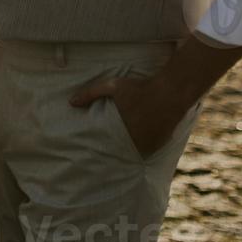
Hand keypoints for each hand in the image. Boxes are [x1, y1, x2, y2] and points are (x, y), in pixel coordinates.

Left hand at [69, 72, 186, 159]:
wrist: (171, 92)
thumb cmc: (140, 88)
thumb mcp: (113, 86)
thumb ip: (90, 93)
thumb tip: (71, 102)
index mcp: (120, 130)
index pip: (105, 147)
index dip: (99, 149)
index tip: (92, 152)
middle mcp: (134, 141)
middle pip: (119, 152)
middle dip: (112, 153)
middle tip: (104, 155)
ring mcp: (149, 145)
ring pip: (134, 153)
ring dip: (128, 152)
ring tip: (119, 152)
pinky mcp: (160, 144)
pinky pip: (148, 152)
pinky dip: (142, 149)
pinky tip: (137, 145)